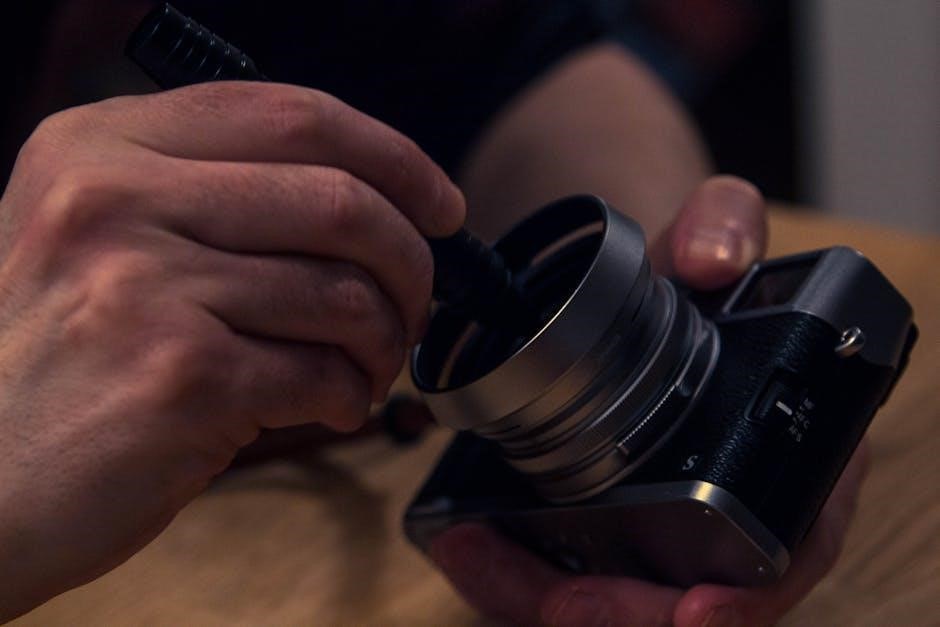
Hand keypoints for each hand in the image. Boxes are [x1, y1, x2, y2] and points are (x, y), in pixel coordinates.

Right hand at [0, 82, 463, 619]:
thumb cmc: (54, 362)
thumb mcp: (98, 240)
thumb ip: (212, 199)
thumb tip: (368, 202)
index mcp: (103, 147)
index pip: (294, 115)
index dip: (394, 158)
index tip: (440, 205)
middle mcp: (117, 200)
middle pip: (341, 201)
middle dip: (410, 262)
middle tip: (416, 303)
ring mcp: (147, 286)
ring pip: (344, 294)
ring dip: (384, 342)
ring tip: (365, 369)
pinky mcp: (180, 378)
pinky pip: (322, 372)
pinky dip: (349, 396)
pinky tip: (330, 407)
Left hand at [430, 176, 869, 625]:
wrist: (639, 284)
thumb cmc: (688, 275)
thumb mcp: (712, 231)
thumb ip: (724, 223)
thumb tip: (712, 259)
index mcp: (785, 453)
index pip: (791, 548)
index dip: (750, 595)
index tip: (695, 610)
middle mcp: (727, 501)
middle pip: (689, 599)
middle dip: (623, 613)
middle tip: (560, 603)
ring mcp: (658, 518)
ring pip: (611, 596)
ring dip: (541, 596)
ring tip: (474, 555)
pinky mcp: (599, 517)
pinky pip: (560, 569)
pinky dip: (510, 570)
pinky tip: (461, 537)